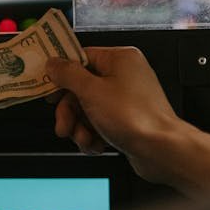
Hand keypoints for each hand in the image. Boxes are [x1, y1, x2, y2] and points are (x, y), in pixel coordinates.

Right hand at [46, 46, 183, 182]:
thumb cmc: (135, 117)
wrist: (161, 151)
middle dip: (70, 111)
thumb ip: (68, 74)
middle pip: (81, 88)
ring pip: (88, 109)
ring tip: (82, 139)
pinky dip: (93, 135)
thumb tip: (53, 63)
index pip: (81, 58)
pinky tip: (95, 145)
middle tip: (63, 125)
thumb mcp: (91, 91)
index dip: (62, 75)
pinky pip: (100, 123)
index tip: (47, 87)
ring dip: (80, 127)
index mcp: (120, 59)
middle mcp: (125, 75)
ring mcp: (126, 99)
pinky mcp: (127, 119)